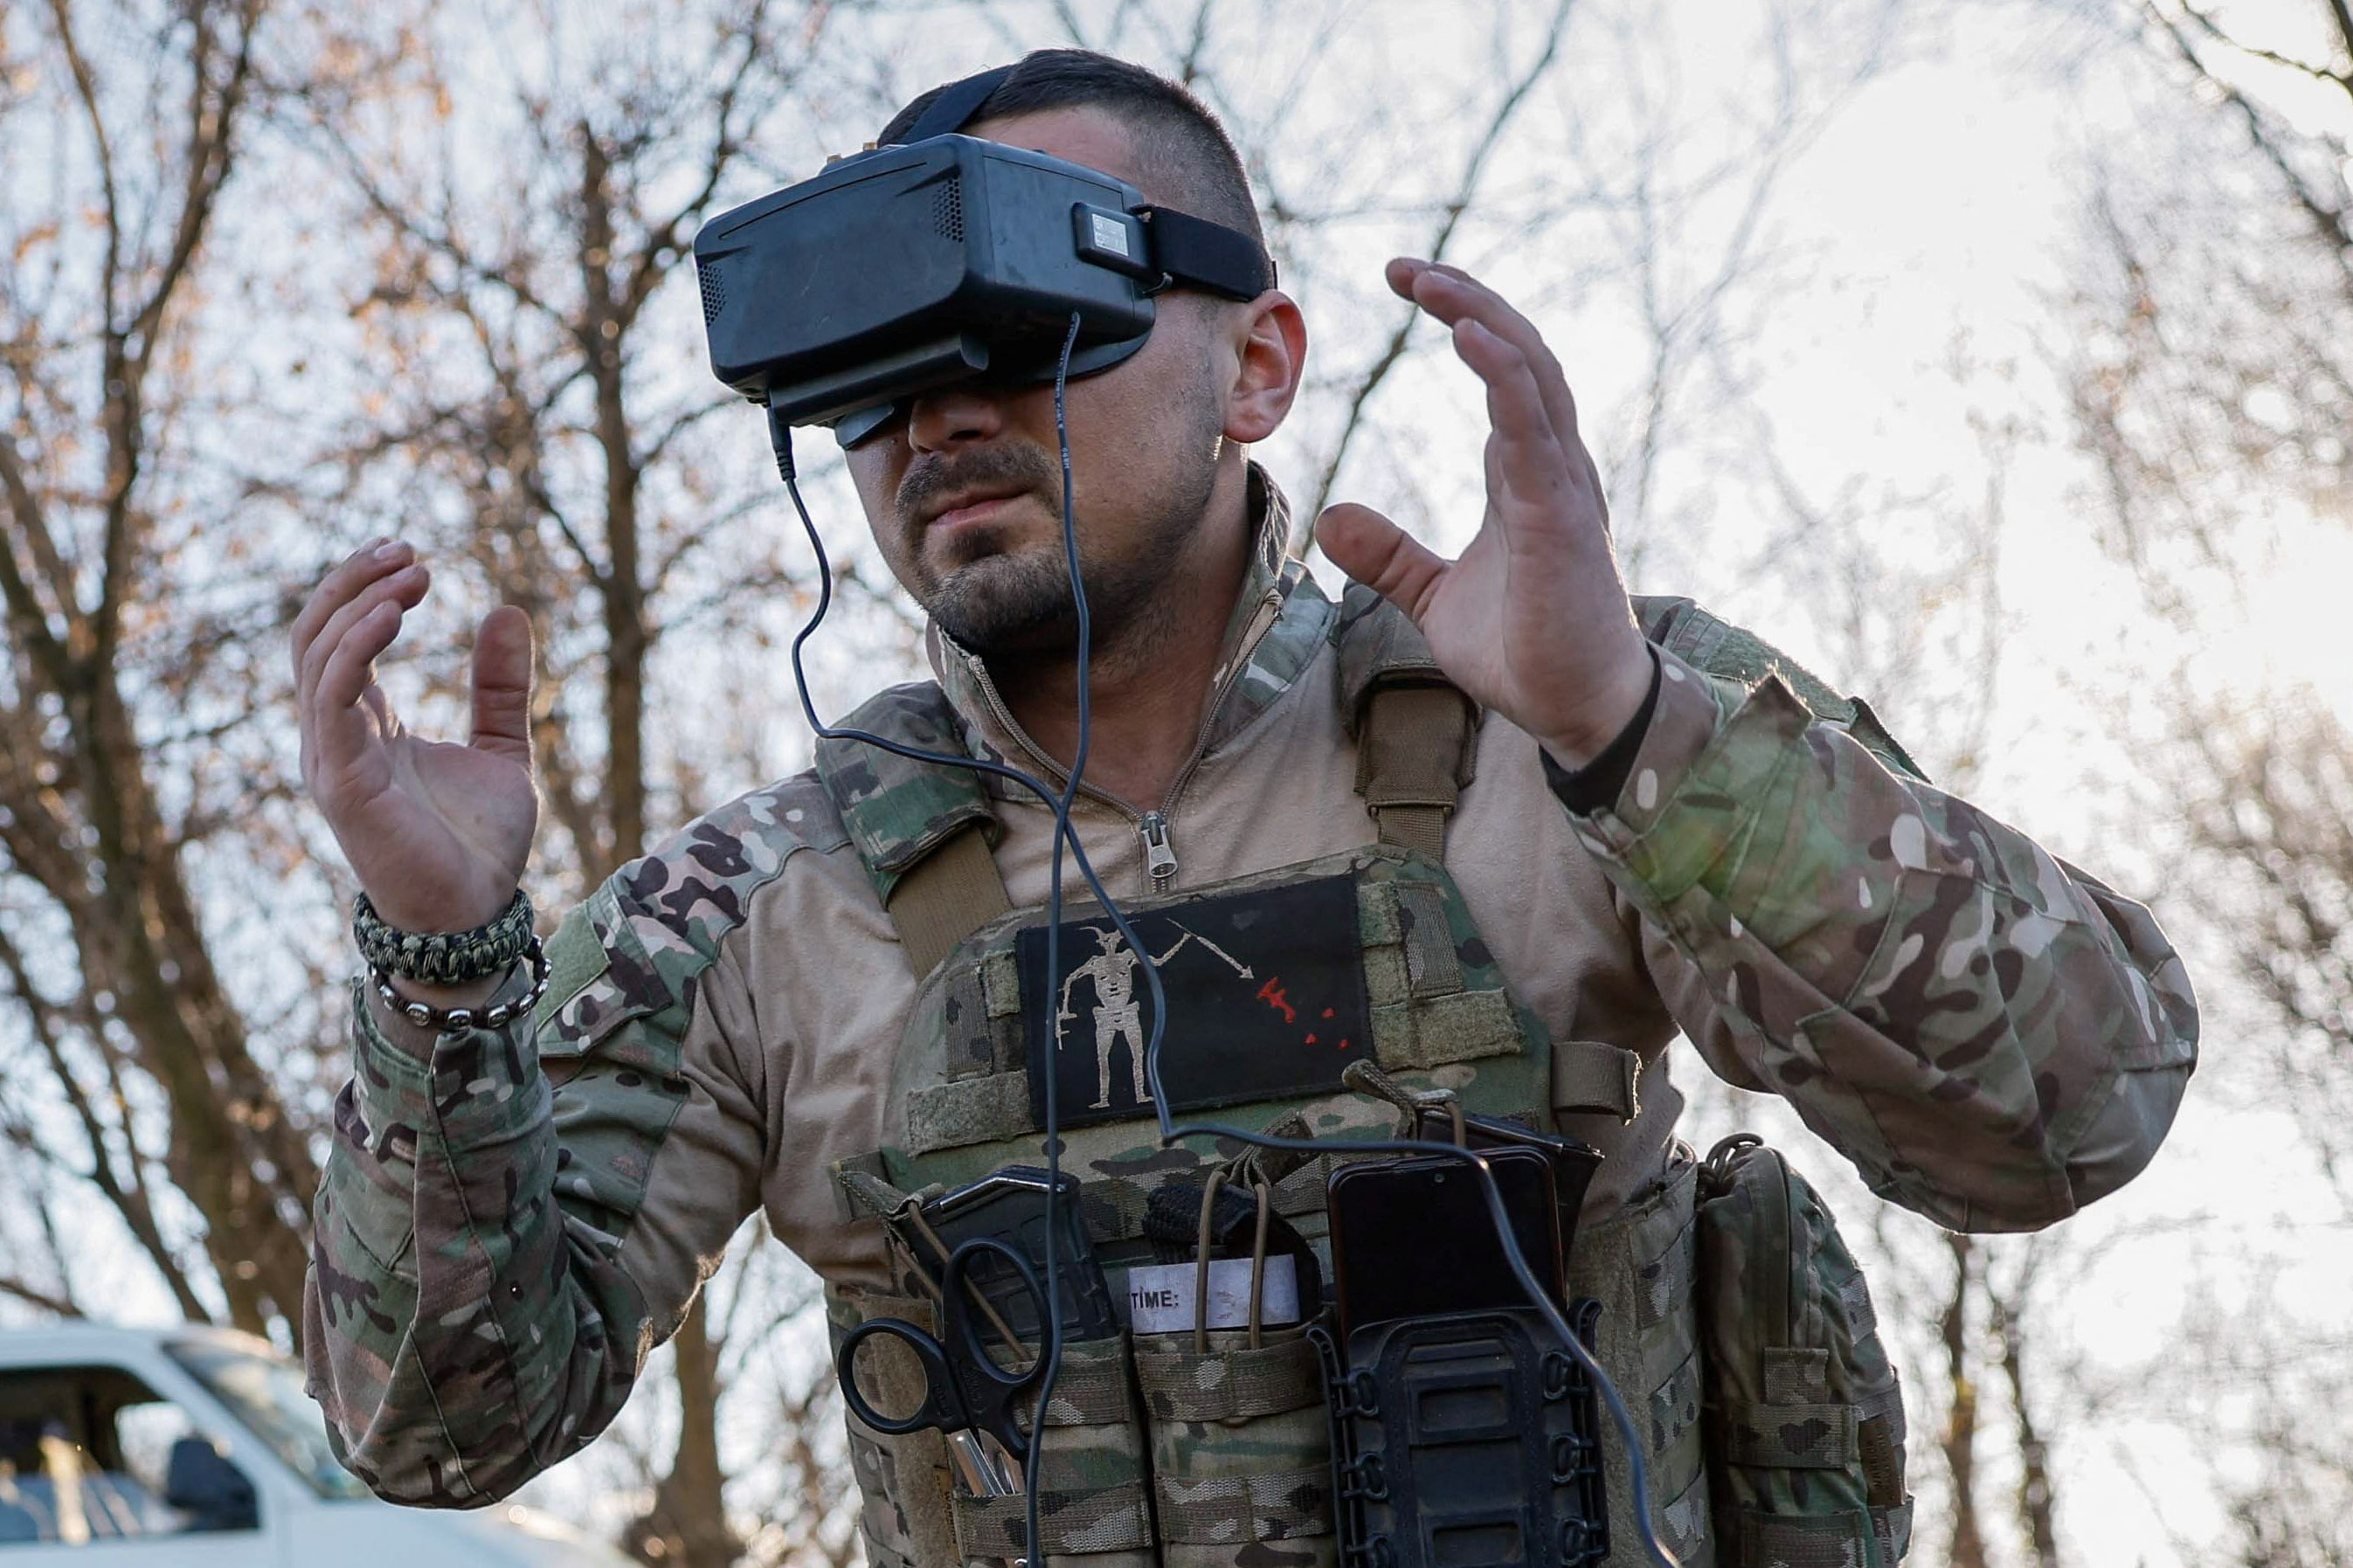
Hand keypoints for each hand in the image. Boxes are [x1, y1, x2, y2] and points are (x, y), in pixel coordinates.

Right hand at [293, 538, 537, 935]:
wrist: (476, 916)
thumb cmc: (478, 845)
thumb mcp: (503, 748)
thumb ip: (500, 687)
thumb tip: (505, 610)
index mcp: (365, 726)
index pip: (337, 637)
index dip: (363, 588)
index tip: (412, 552)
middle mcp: (336, 736)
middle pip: (314, 635)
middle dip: (352, 581)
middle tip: (407, 547)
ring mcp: (332, 758)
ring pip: (316, 657)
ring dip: (361, 603)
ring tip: (415, 572)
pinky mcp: (343, 781)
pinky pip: (330, 699)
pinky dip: (357, 648)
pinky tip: (396, 614)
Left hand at [1316, 259, 1653, 768]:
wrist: (1578, 710)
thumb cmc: (1526, 650)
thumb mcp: (1436, 596)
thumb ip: (1391, 555)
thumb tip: (1333, 518)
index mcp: (1525, 473)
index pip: (1502, 368)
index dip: (1462, 318)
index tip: (1409, 282)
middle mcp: (1551, 464)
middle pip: (1518, 351)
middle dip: (1465, 300)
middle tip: (1405, 268)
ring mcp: (1561, 486)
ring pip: (1531, 374)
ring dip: (1482, 319)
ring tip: (1432, 284)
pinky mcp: (1560, 517)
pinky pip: (1535, 431)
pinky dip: (1506, 379)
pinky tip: (1471, 339)